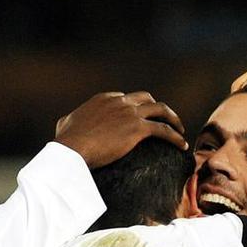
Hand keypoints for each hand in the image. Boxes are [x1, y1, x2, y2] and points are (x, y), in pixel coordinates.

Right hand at [54, 91, 186, 168]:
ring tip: (180, 129)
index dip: (134, 107)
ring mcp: (130, 113)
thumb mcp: (65, 124)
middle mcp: (120, 102)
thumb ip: (70, 120)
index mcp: (104, 99)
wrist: (73, 149)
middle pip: (145, 98)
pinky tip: (181, 145)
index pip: (125, 98)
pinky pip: (163, 130)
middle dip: (156, 107)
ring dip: (172, 118)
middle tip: (163, 119)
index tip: (139, 117)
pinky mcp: (138, 128)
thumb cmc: (66, 141)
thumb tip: (66, 123)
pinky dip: (175, 136)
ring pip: (160, 109)